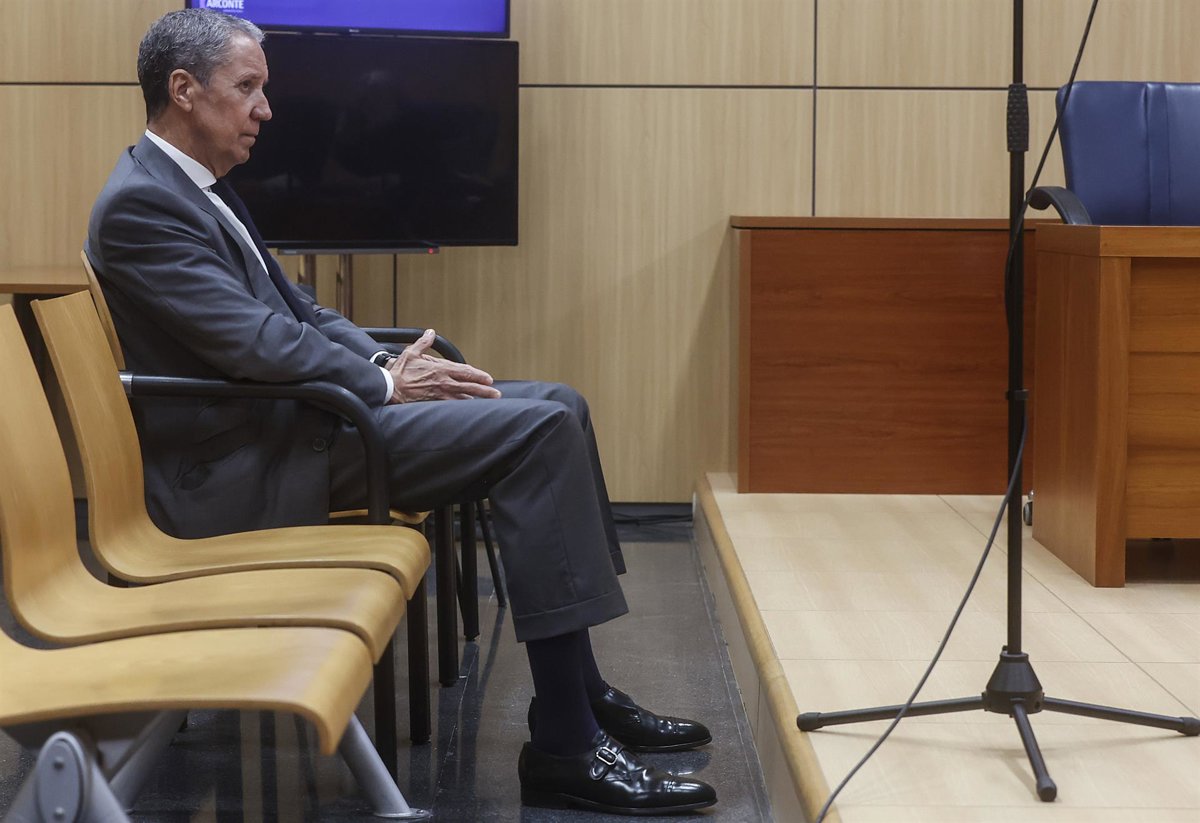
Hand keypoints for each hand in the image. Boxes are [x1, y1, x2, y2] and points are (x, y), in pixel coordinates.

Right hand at [386, 329, 500, 403]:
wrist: (390, 388)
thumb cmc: (399, 372)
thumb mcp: (411, 352)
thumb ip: (424, 342)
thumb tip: (430, 332)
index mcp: (440, 368)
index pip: (465, 372)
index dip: (479, 375)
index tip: (489, 379)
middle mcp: (443, 381)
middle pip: (469, 386)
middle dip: (484, 390)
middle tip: (495, 393)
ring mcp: (440, 393)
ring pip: (463, 397)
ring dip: (475, 399)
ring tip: (486, 402)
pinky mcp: (434, 403)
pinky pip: (452, 405)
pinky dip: (461, 406)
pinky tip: (467, 408)